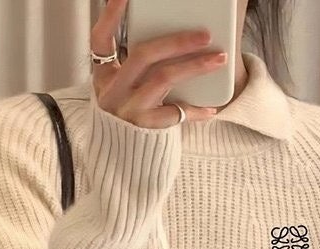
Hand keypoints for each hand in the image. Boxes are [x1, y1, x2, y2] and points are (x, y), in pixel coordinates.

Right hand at [90, 0, 227, 127]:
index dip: (110, 15)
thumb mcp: (124, 91)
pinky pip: (174, 113)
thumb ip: (139, 68)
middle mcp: (111, 92)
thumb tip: (174, 38)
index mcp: (103, 77)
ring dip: (194, 66)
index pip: (100, 40)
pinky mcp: (143, 129)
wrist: (121, 163)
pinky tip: (211, 108)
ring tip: (219, 59)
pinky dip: (194, 110)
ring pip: (163, 79)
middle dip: (176, 40)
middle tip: (205, 34)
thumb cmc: (128, 119)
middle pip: (143, 55)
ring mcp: (126, 110)